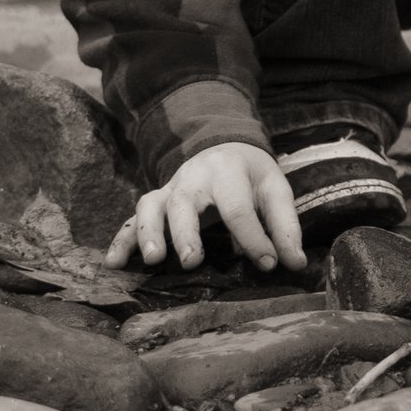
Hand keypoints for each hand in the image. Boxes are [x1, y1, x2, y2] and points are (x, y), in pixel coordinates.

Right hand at [106, 139, 305, 272]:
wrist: (222, 146)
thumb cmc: (250, 176)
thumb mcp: (274, 190)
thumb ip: (285, 226)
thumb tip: (296, 263)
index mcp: (228, 172)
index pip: (238, 207)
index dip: (253, 238)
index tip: (267, 264)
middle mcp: (193, 177)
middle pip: (184, 203)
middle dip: (186, 232)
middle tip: (191, 261)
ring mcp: (169, 189)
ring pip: (151, 206)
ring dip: (148, 232)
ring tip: (152, 259)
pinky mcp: (155, 202)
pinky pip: (132, 219)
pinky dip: (120, 239)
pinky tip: (114, 263)